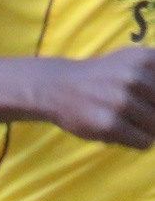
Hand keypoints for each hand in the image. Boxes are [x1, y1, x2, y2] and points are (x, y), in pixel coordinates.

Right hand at [35, 48, 154, 148]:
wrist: (55, 86)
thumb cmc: (102, 76)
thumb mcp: (134, 62)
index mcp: (146, 58)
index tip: (147, 102)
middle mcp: (135, 76)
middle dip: (153, 115)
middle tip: (135, 111)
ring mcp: (121, 100)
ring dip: (146, 129)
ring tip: (126, 119)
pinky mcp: (109, 123)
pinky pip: (144, 142)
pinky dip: (136, 140)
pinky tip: (119, 129)